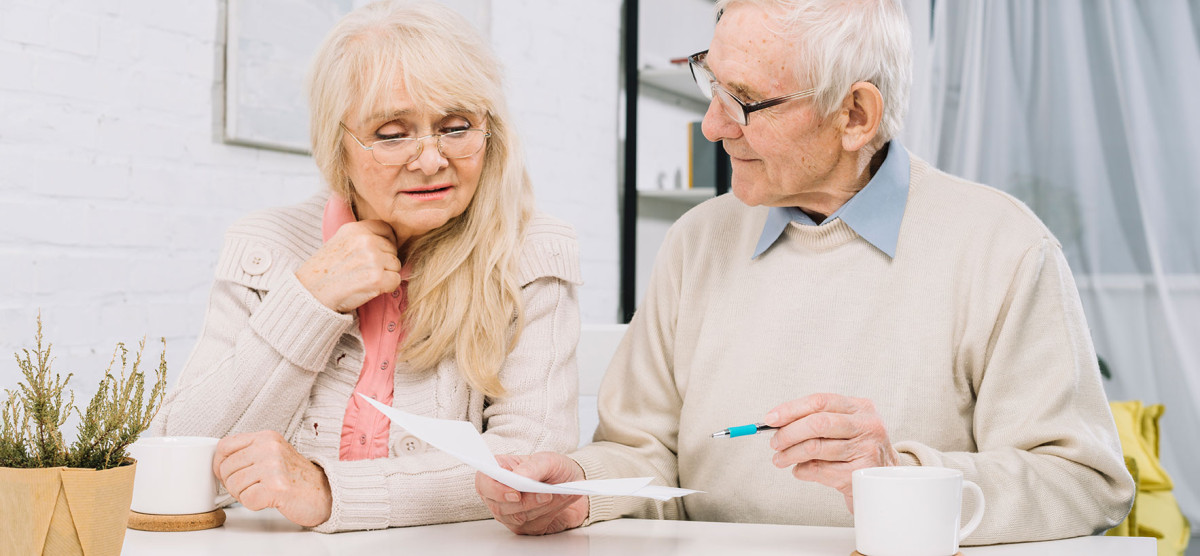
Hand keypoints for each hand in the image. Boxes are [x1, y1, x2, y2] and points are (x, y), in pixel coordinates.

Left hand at [212, 430, 332, 527]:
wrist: (325, 494)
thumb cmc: (296, 478)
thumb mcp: (273, 455)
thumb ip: (249, 453)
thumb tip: (218, 464)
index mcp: (267, 437)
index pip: (224, 446)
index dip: (219, 464)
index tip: (226, 473)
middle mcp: (270, 448)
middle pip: (226, 468)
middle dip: (232, 484)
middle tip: (251, 487)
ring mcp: (274, 467)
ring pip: (234, 485)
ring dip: (243, 495)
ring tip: (262, 492)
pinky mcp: (277, 488)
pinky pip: (246, 499)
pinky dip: (254, 504)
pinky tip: (268, 500)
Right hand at [295, 219, 401, 312]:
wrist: (310, 293)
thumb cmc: (324, 272)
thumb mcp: (339, 241)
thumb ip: (361, 237)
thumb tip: (389, 241)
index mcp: (355, 229)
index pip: (386, 229)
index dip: (387, 242)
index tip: (379, 254)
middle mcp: (365, 240)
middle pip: (393, 249)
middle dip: (385, 262)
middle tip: (365, 272)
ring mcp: (372, 258)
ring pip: (396, 265)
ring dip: (386, 275)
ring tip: (365, 280)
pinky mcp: (377, 277)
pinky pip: (396, 280)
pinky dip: (387, 287)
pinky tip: (371, 288)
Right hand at [475, 452, 589, 534]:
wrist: (574, 485)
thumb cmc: (555, 469)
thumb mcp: (548, 460)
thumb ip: (532, 467)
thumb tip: (519, 476)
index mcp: (499, 472)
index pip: (483, 482)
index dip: (495, 490)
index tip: (515, 492)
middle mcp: (499, 495)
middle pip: (499, 506)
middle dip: (526, 502)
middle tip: (545, 494)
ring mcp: (510, 513)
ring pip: (518, 518)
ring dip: (541, 507)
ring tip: (559, 494)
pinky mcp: (525, 527)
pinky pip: (533, 525)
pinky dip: (549, 513)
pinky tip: (561, 501)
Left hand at [765, 393, 900, 511]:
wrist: (886, 481)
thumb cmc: (856, 450)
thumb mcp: (845, 427)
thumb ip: (816, 420)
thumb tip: (776, 422)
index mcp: (861, 407)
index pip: (820, 401)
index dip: (791, 409)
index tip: (770, 419)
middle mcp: (867, 426)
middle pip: (817, 423)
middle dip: (789, 433)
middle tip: (774, 443)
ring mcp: (866, 450)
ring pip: (815, 448)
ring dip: (790, 455)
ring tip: (780, 459)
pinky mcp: (861, 474)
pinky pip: (820, 470)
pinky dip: (802, 471)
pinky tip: (800, 470)